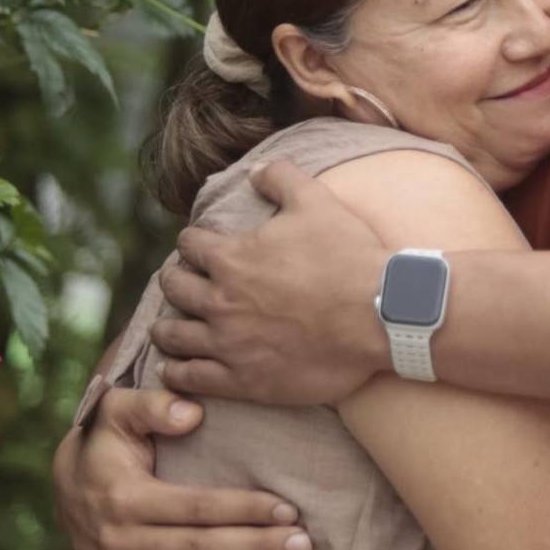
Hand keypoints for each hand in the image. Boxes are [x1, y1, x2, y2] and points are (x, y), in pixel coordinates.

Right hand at [53, 386, 314, 549]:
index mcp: (126, 498)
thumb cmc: (107, 439)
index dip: (244, 509)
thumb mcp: (119, 410)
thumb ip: (154, 405)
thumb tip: (193, 414)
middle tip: (303, 547)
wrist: (63, 484)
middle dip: (255, 549)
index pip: (198, 508)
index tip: (289, 509)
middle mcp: (117, 542)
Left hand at [152, 159, 387, 404]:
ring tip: (169, 326)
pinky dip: (176, 371)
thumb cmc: (347, 255)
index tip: (197, 246)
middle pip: (175, 287)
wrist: (381, 315)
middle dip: (174, 278)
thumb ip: (280, 178)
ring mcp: (229, 344)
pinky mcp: (244, 380)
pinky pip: (191, 378)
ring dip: (168, 326)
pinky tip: (173, 367)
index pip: (189, 245)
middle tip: (181, 280)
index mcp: (232, 258)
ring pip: (174, 335)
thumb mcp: (316, 200)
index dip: (192, 242)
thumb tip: (255, 169)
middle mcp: (221, 301)